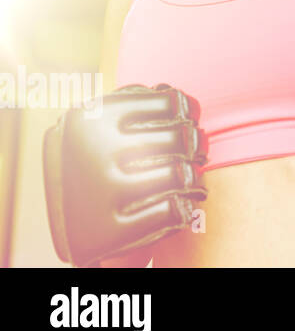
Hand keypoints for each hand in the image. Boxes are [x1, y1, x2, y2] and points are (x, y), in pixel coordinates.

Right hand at [44, 84, 206, 266]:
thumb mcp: (101, 124)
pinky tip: (178, 205)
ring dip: (193, 178)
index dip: (188, 110)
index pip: (171, 103)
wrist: (63, 222)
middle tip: (194, 152)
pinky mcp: (107, 231)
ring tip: (189, 178)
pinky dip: (181, 207)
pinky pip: (171, 211)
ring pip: (180, 174)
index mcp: (91, 117)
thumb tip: (180, 99)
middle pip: (181, 138)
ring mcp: (98, 191)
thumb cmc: (97, 158)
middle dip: (195, 145)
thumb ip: (135, 103)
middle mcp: (92, 150)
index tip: (189, 118)